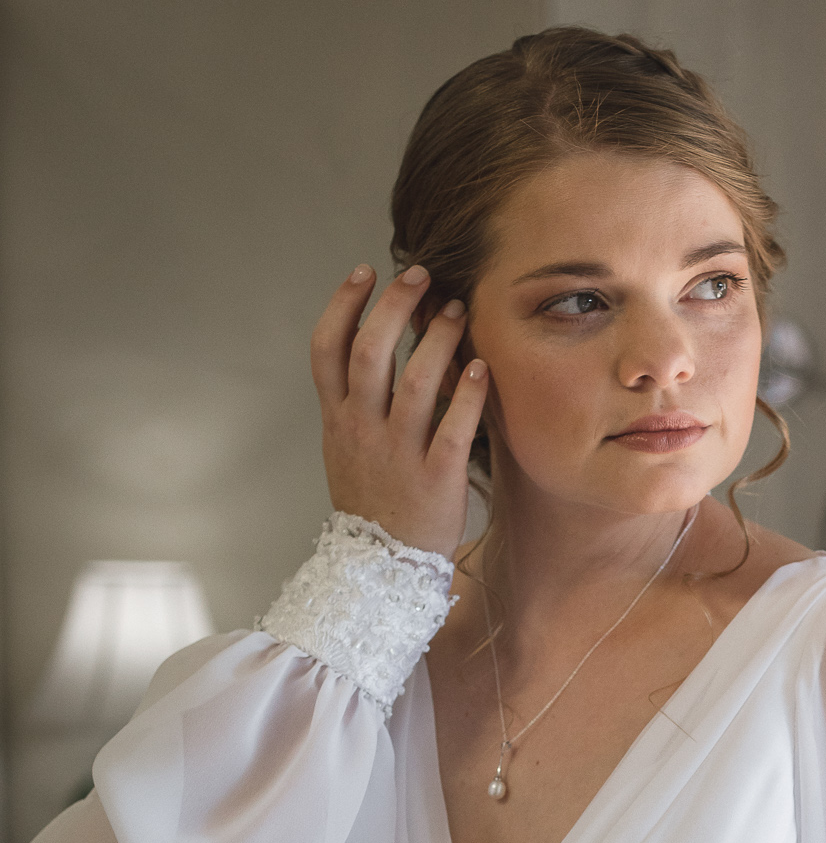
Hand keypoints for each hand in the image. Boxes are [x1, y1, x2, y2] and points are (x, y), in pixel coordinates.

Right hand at [309, 263, 489, 559]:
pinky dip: (469, 394)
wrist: (380, 570)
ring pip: (415, 381)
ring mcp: (397, 455)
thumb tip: (376, 343)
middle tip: (422, 276)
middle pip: (371, 351)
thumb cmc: (372, 504)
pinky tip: (482, 368)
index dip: (342, 304)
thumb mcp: (345, 450)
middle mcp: (362, 431)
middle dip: (396, 305)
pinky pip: (453, 428)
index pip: (326, 349)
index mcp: (337, 420)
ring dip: (438, 338)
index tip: (365, 272)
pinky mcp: (435, 480)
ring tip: (457, 311)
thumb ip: (355, 402)